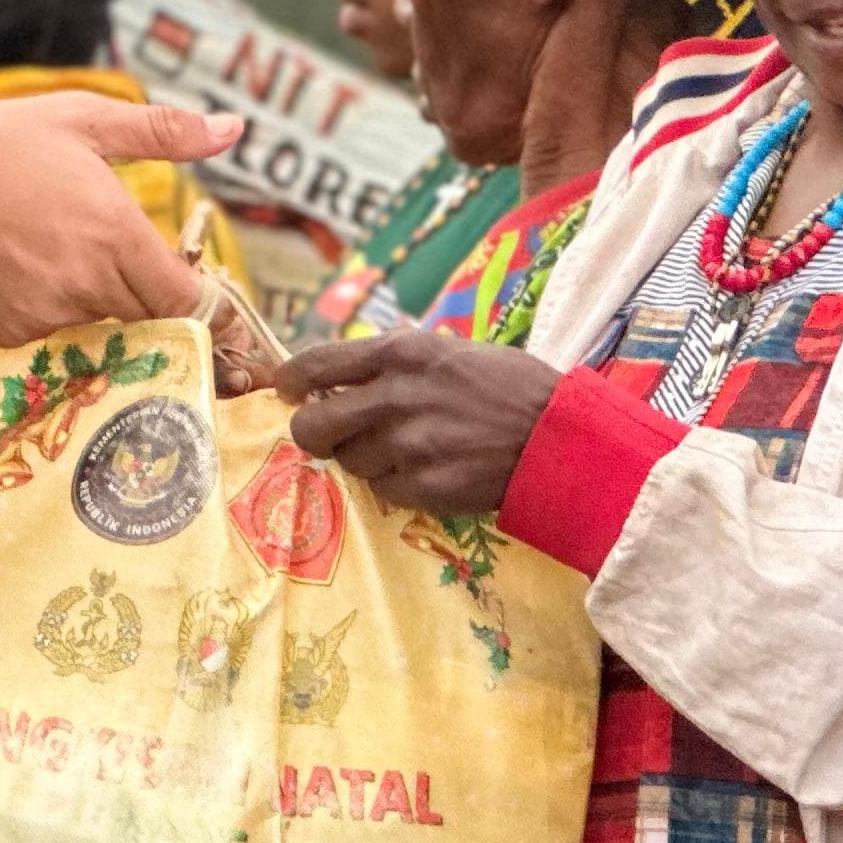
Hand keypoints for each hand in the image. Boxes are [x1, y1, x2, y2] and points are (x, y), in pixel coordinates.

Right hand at [0, 98, 241, 346]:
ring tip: (52, 246)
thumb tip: (233, 130)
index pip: (185, 298)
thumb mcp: (83, 119)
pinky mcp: (10, 334)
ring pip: (99, 324)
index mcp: (117, 235)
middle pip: (147, 315)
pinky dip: (47, 309)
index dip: (190, 291)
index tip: (179, 273)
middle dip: (142, 290)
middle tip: (107, 248)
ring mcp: (47, 316)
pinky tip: (18, 267)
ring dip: (94, 299)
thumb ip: (164, 132)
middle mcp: (88, 286)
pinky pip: (51, 334)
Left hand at [273, 333, 558, 519]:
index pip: (318, 364)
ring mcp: (408, 446)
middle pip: (314, 426)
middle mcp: (396, 397)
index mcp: (401, 354)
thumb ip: (398, 362)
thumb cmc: (511, 386)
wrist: (558, 437)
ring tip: (404, 449)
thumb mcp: (452, 352)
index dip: (291, 380)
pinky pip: (384, 490)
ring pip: (350, 462)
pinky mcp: (424, 487)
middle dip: (312, 433)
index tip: (284, 390)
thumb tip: (345, 375)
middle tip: (325, 435)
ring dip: (365, 458)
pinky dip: (396, 483)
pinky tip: (427, 470)